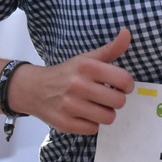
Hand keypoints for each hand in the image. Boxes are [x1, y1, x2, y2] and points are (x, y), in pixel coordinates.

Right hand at [6, 28, 133, 134]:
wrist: (33, 89)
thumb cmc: (66, 74)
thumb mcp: (86, 59)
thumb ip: (110, 49)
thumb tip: (127, 32)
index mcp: (86, 67)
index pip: (124, 80)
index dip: (127, 85)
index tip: (120, 86)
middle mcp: (78, 85)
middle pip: (119, 102)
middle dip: (115, 100)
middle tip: (105, 97)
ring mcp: (70, 106)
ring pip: (108, 117)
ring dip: (105, 113)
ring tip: (95, 107)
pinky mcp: (65, 123)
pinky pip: (93, 129)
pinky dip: (91, 123)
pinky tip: (83, 115)